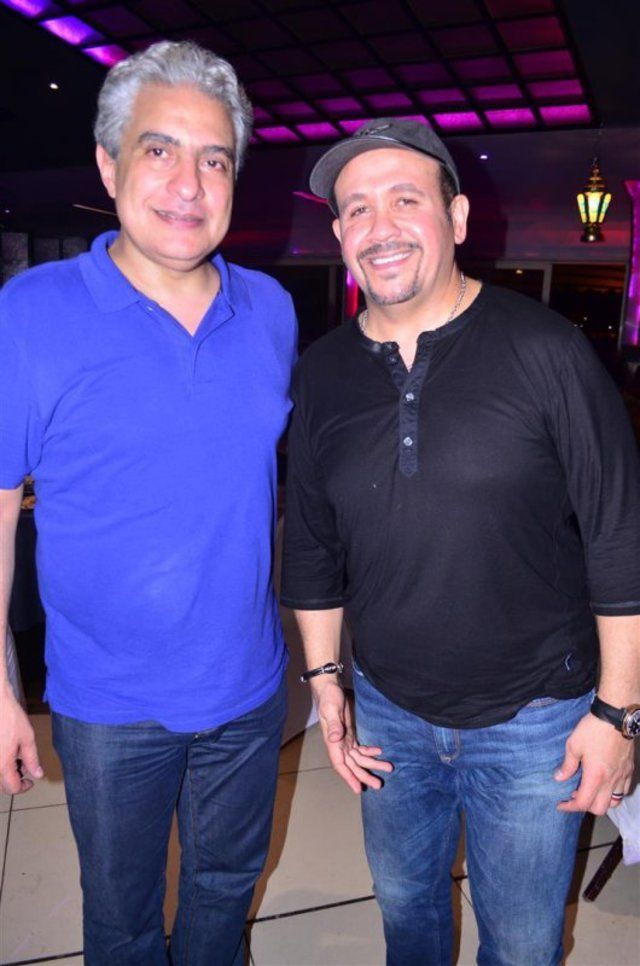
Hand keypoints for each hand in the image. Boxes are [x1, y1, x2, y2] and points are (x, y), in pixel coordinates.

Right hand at [0, 682, 42, 794]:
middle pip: (2, 783)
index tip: (31, 780)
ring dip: (7, 771)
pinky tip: (7, 749)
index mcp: (2, 765)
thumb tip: (37, 774)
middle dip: (15, 779)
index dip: (24, 787)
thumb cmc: (10, 717)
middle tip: (25, 767)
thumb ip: (32, 759)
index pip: (12, 788)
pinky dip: (1, 762)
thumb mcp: (27, 738)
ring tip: (16, 755)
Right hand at [312, 678, 392, 794]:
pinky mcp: (349, 734)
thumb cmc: (328, 697)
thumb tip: (335, 739)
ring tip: (387, 768)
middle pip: (352, 765)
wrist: (329, 688)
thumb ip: (334, 725)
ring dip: (371, 764)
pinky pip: (360, 748)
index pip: (340, 764)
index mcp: (332, 741)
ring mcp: (344, 740)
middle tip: (378, 785)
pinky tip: (379, 753)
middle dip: (364, 775)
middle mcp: (338, 744)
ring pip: (358, 758)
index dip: (349, 777)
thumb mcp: (331, 709)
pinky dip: (369, 752)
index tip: (358, 789)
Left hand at [554, 712, 633, 814]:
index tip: (560, 804)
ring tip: (591, 791)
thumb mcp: (573, 745)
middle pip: (600, 808)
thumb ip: (567, 765)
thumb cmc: (593, 729)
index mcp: (596, 776)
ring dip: (601, 801)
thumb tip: (559, 778)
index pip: (583, 803)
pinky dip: (613, 793)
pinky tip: (605, 782)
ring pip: (615, 802)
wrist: (616, 716)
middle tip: (575, 796)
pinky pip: (623, 790)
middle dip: (586, 807)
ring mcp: (622, 776)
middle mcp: (611, 781)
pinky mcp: (629, 770)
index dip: (570, 807)